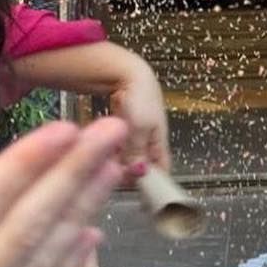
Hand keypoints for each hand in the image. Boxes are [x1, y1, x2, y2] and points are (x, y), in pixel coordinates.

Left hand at [107, 55, 169, 177]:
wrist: (127, 73)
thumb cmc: (140, 97)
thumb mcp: (139, 128)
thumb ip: (138, 152)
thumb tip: (138, 174)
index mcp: (160, 142)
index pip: (162, 171)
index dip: (153, 184)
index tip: (140, 194)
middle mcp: (150, 141)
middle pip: (142, 167)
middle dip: (130, 172)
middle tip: (116, 173)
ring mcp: (137, 135)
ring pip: (128, 159)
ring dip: (118, 161)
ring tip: (108, 159)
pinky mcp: (124, 130)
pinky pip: (118, 149)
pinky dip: (112, 151)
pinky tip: (104, 149)